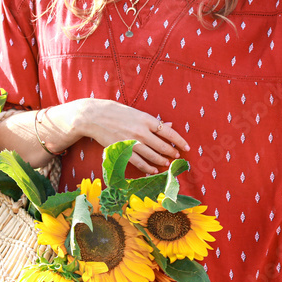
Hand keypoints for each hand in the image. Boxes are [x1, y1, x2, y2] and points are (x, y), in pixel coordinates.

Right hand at [66, 99, 190, 174]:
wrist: (94, 116)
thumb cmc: (116, 112)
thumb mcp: (137, 113)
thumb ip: (153, 121)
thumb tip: (170, 126)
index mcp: (146, 119)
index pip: (169, 133)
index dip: (180, 141)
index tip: (186, 147)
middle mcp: (141, 131)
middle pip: (162, 146)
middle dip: (171, 152)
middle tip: (177, 156)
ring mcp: (132, 142)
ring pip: (152, 156)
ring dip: (161, 161)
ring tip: (167, 164)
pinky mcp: (123, 150)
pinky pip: (139, 162)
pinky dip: (147, 167)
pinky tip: (153, 170)